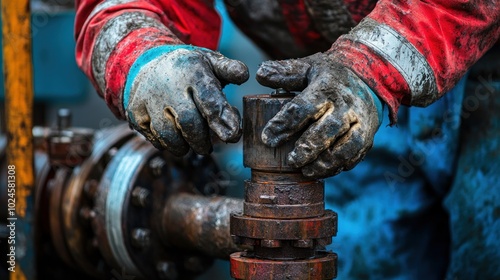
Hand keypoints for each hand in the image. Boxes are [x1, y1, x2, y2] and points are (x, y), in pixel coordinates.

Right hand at [124, 45, 248, 155]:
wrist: (146, 61)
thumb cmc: (188, 68)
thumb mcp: (210, 61)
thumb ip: (230, 69)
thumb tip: (245, 76)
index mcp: (192, 71)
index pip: (209, 101)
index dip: (223, 121)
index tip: (232, 135)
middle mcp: (167, 85)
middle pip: (189, 123)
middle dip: (202, 140)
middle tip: (208, 146)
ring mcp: (148, 99)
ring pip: (168, 135)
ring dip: (183, 146)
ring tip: (191, 143)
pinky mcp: (135, 112)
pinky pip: (152, 137)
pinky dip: (166, 144)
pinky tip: (174, 137)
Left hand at [256, 52, 382, 177]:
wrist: (368, 78)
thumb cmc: (330, 76)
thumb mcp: (308, 67)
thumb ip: (285, 72)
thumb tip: (260, 73)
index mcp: (326, 86)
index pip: (304, 107)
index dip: (284, 124)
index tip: (268, 138)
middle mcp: (346, 104)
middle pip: (328, 129)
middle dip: (308, 148)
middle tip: (291, 161)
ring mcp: (360, 121)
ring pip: (346, 146)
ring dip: (325, 162)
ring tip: (306, 171)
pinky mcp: (368, 135)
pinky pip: (356, 154)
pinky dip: (340, 166)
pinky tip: (323, 171)